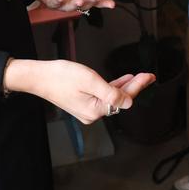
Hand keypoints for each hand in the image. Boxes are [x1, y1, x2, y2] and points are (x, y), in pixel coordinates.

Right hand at [4, 59, 155, 124]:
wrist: (39, 77)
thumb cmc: (60, 76)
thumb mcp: (90, 80)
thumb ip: (111, 92)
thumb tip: (129, 102)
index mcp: (95, 110)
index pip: (123, 99)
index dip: (138, 87)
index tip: (149, 76)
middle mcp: (92, 114)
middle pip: (119, 99)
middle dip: (134, 87)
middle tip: (148, 75)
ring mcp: (87, 110)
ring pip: (112, 98)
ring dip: (125, 86)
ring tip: (138, 77)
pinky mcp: (82, 103)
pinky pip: (103, 96)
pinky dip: (113, 87)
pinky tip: (121, 80)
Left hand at [22, 0, 113, 11]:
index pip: (96, 0)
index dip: (104, 3)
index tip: (111, 4)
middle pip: (85, 4)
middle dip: (91, 2)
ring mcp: (63, 2)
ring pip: (71, 7)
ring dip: (76, 4)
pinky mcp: (51, 1)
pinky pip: (55, 3)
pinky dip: (58, 1)